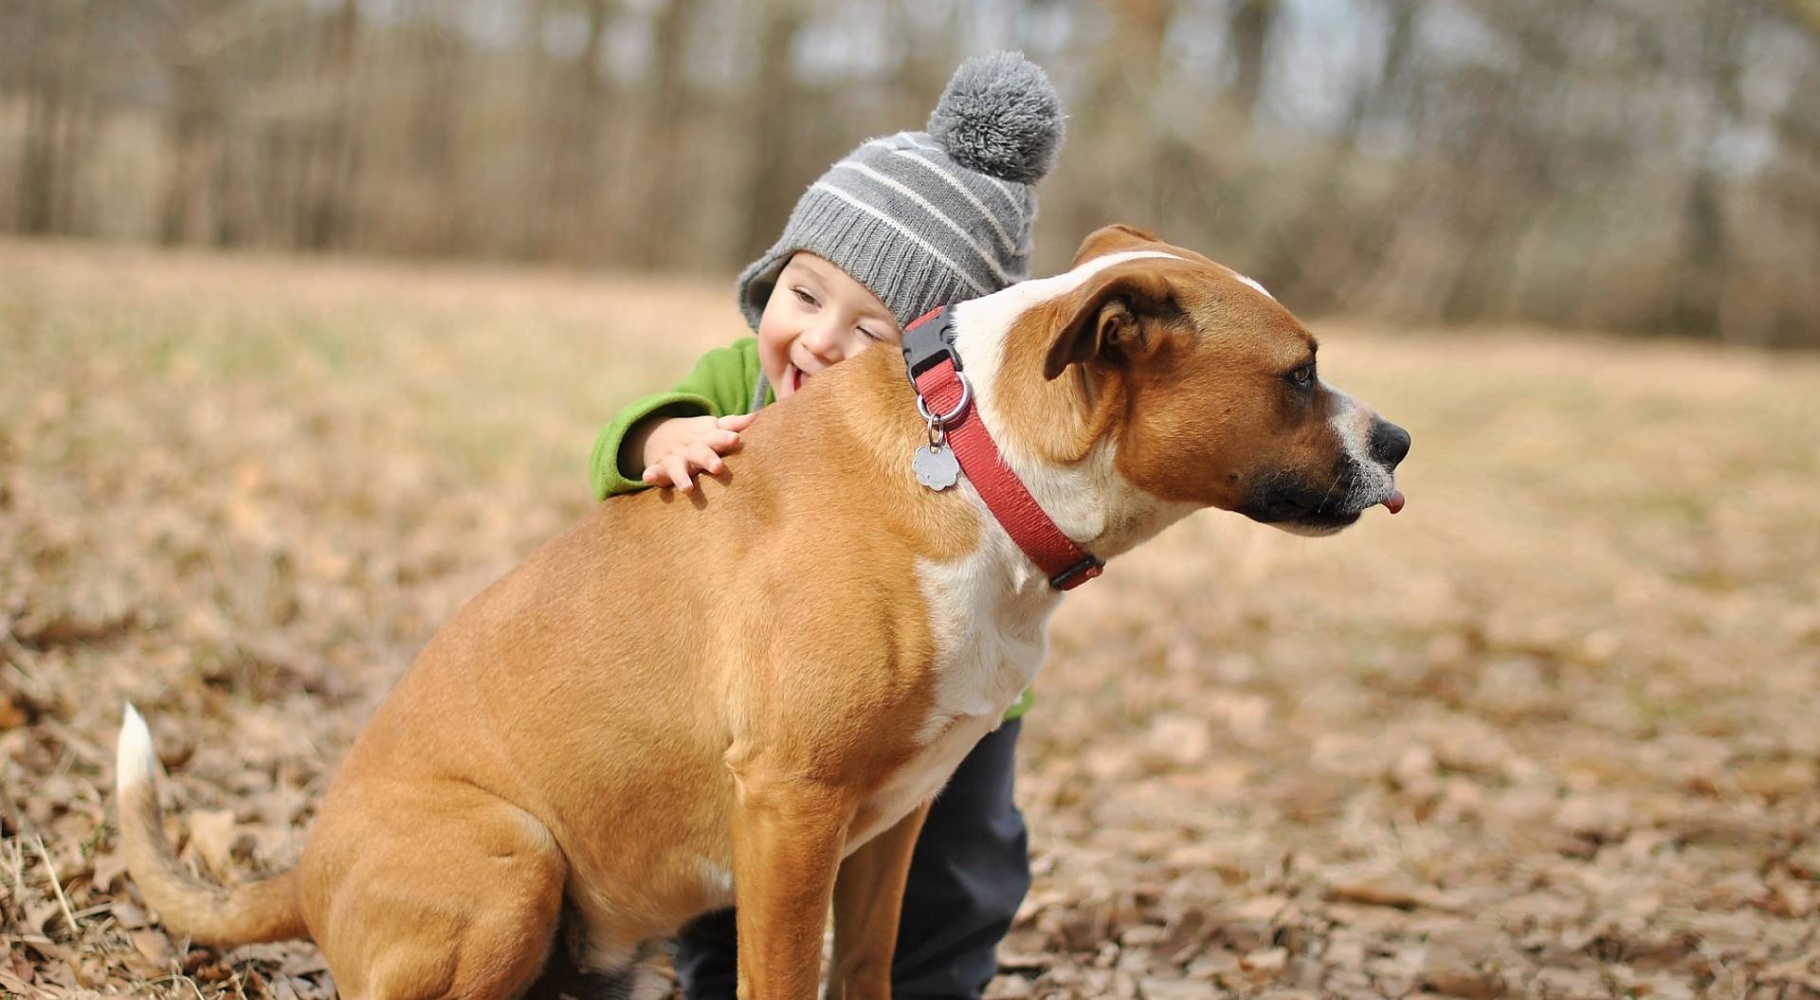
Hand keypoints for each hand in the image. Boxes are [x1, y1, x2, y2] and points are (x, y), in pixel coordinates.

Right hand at [634, 413, 758, 491]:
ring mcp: (675, 458)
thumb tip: (757, 417)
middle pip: (700, 452)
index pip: (718, 436)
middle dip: (708, 459)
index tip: (736, 439)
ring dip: (681, 476)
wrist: (661, 434)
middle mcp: (691, 448)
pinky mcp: (660, 468)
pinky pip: (655, 472)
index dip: (726, 437)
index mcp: (707, 437)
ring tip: (687, 488)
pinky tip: (648, 478)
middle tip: (718, 467)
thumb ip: (733, 425)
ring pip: (678, 467)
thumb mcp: (713, 428)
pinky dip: (651, 475)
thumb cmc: (700, 436)